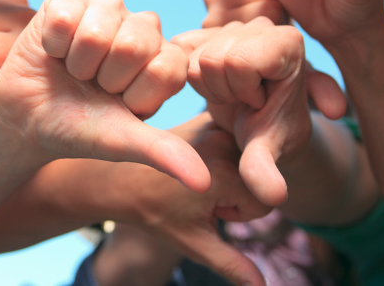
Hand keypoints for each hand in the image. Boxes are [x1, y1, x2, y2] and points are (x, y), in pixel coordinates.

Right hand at [0, 0, 208, 192]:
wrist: (29, 118)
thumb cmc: (80, 128)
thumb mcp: (121, 142)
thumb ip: (163, 152)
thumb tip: (202, 184)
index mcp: (165, 58)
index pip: (166, 67)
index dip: (134, 95)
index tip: (119, 104)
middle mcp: (143, 26)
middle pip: (132, 45)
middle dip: (102, 77)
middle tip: (92, 85)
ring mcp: (109, 5)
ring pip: (96, 30)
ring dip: (75, 61)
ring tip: (73, 68)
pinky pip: (63, 15)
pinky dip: (52, 43)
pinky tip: (54, 50)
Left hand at [120, 116, 269, 285]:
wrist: (119, 179)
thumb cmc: (153, 212)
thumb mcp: (193, 243)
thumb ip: (233, 265)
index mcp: (227, 173)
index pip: (264, 203)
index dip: (238, 213)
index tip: (207, 208)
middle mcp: (225, 142)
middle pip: (258, 179)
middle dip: (237, 193)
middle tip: (199, 194)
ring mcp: (215, 126)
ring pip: (248, 161)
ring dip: (230, 174)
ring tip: (196, 180)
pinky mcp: (207, 118)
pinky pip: (234, 143)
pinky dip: (223, 155)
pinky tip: (195, 163)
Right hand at [172, 19, 345, 205]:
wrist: (257, 121)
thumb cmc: (270, 131)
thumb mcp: (267, 149)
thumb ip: (265, 168)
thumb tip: (271, 197)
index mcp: (287, 40)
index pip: (240, 61)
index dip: (244, 91)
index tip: (260, 103)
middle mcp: (262, 23)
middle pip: (213, 58)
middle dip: (223, 91)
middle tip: (244, 101)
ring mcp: (233, 23)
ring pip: (193, 57)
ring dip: (207, 86)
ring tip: (233, 94)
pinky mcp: (207, 28)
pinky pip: (178, 53)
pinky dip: (190, 77)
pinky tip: (214, 85)